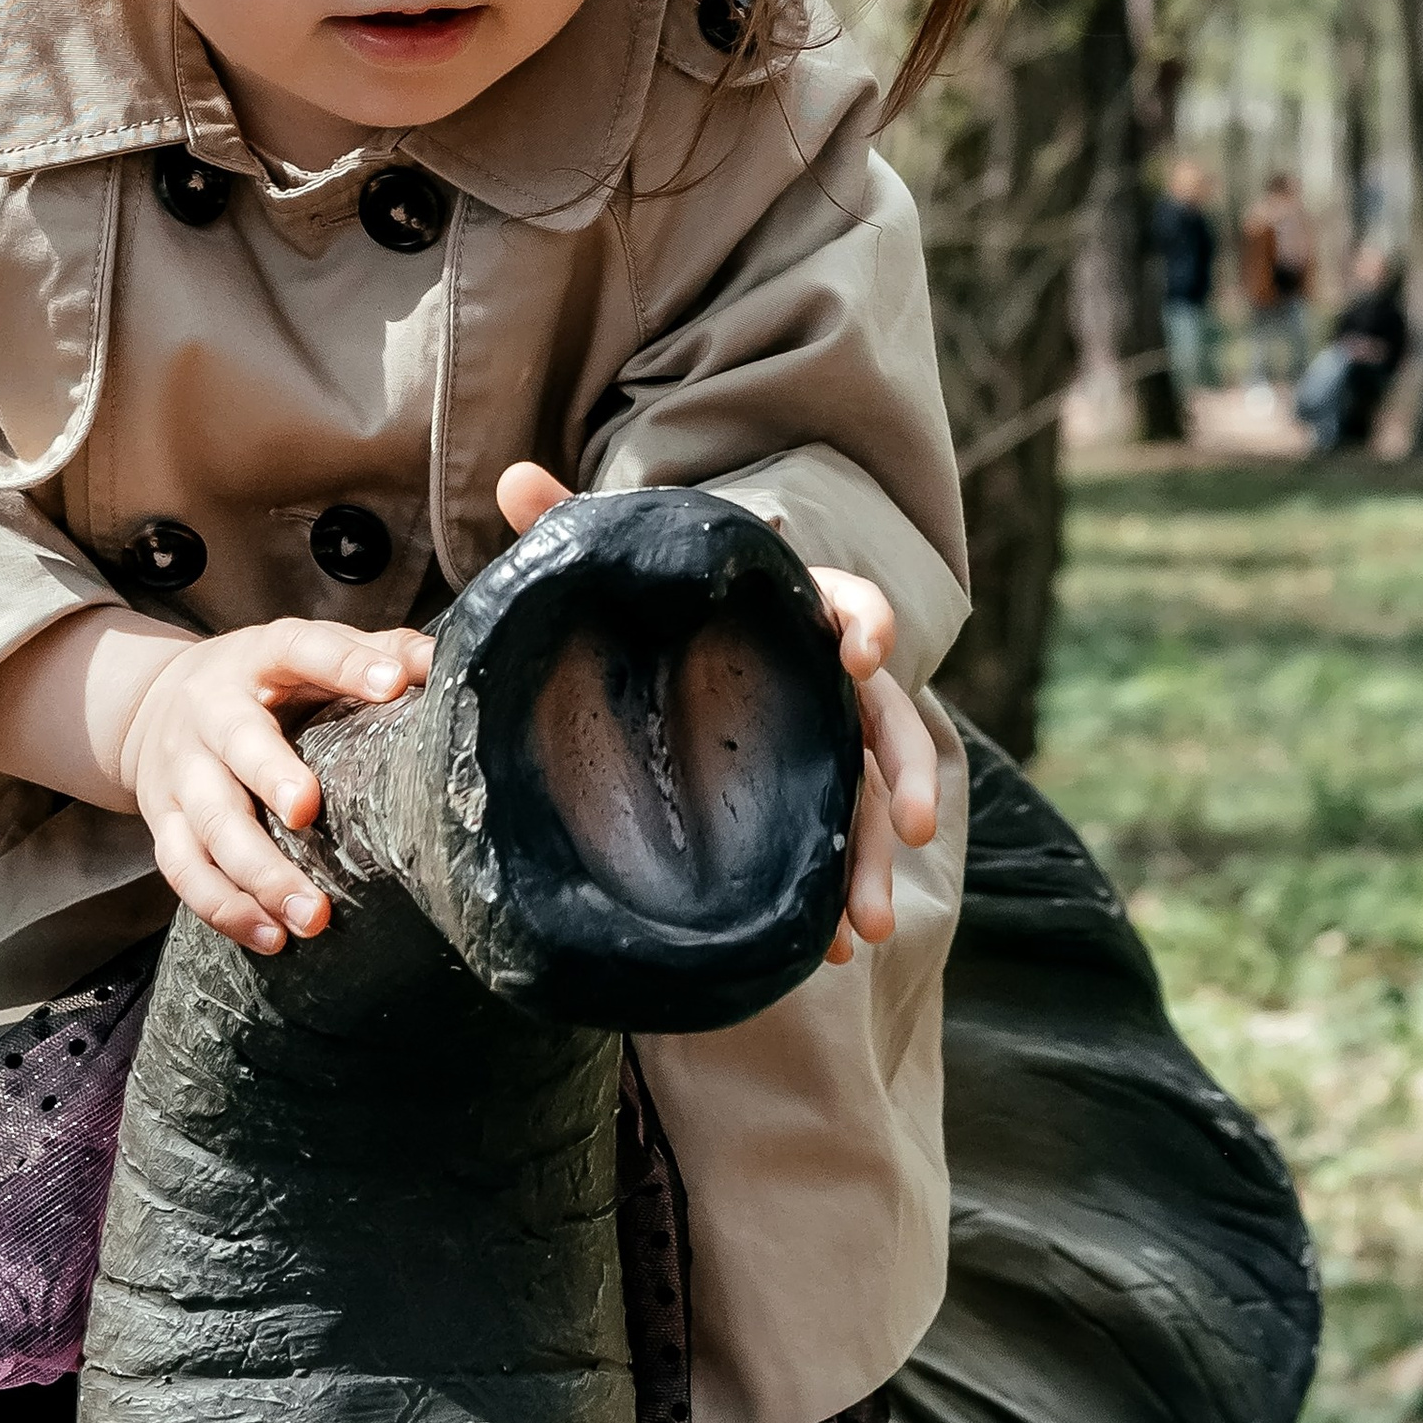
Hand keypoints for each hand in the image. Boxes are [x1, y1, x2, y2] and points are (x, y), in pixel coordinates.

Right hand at [119, 620, 432, 953]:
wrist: (153, 705)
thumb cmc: (257, 684)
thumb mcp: (306, 650)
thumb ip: (375, 650)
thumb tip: (442, 662)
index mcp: (257, 660)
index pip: (301, 649)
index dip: (345, 664)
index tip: (391, 684)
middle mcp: (210, 714)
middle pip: (235, 745)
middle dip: (269, 779)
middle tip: (307, 815)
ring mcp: (182, 773)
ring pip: (209, 825)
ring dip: (256, 874)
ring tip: (309, 916)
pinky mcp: (164, 824)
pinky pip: (185, 872)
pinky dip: (224, 909)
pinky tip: (269, 937)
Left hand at [494, 464, 939, 961]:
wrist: (660, 647)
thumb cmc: (649, 599)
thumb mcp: (616, 563)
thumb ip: (573, 524)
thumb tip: (514, 476)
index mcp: (792, 608)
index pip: (846, 601)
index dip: (866, 618)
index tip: (865, 650)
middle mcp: (825, 677)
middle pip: (886, 720)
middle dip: (905, 773)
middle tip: (908, 824)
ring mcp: (824, 743)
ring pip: (869, 798)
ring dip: (874, 862)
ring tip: (863, 927)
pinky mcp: (808, 797)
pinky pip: (834, 847)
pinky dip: (834, 894)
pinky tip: (825, 946)